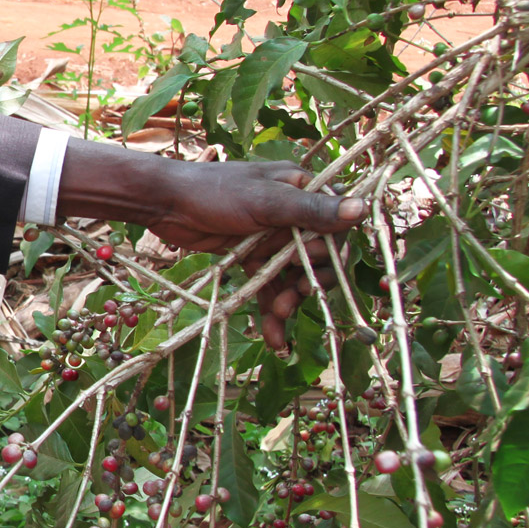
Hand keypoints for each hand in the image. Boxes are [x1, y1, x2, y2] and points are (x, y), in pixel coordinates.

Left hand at [54, 144, 367, 350]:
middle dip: (307, 283)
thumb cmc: (216, 191)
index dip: (330, 255)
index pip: (336, 227)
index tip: (311, 270)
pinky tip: (273, 337)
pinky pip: (271, 285)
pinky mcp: (253, 256)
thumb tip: (363, 209)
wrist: (165, 203)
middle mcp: (293, 213)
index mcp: (303, 190)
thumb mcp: (266, 202)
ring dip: (290, 302)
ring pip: (294, 277)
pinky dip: (272, 308)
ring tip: (277, 320)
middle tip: (292, 300)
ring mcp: (273, 237)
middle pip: (318, 258)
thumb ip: (311, 211)